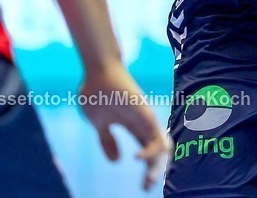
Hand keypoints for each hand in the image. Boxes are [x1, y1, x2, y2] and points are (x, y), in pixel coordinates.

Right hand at [78, 64, 167, 190]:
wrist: (98, 71)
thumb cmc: (97, 93)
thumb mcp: (99, 124)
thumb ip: (107, 141)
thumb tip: (116, 161)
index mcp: (133, 127)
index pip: (146, 152)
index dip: (147, 169)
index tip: (144, 186)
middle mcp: (143, 124)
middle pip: (155, 152)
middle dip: (153, 171)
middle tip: (147, 188)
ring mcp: (145, 118)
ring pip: (159, 146)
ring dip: (154, 165)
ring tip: (147, 181)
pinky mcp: (145, 113)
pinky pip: (154, 134)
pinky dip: (150, 150)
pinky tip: (139, 159)